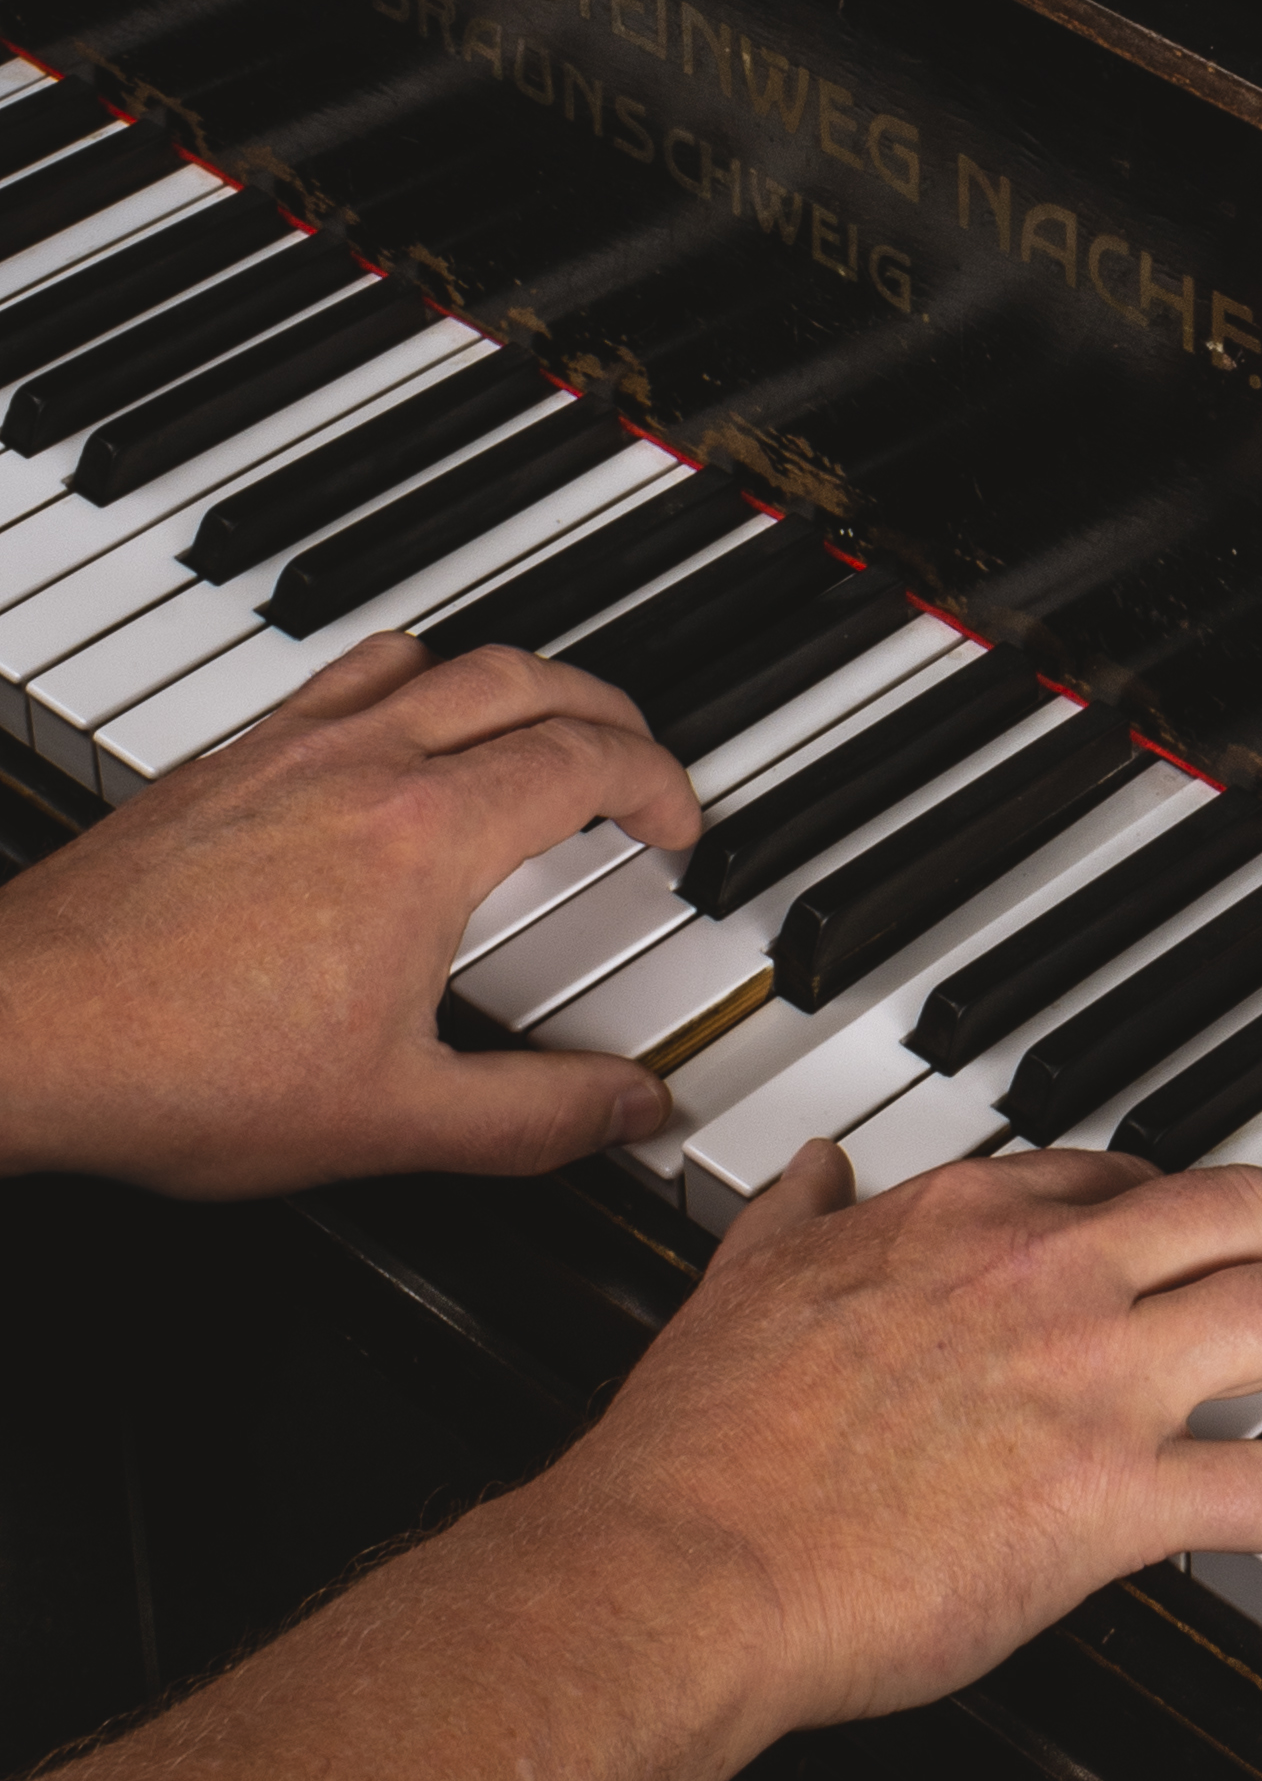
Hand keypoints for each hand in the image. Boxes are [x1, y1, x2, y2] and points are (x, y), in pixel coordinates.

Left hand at [0, 632, 701, 1197]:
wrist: (24, 1032)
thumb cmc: (181, 1070)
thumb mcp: (389, 1121)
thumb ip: (532, 1115)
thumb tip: (626, 1106)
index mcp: (427, 834)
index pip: (585, 760)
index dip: (658, 785)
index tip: (677, 824)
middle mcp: (365, 761)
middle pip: (526, 680)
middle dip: (608, 711)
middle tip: (638, 760)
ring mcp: (287, 750)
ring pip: (434, 659)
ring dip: (512, 680)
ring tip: (536, 726)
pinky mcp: (223, 766)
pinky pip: (346, 677)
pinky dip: (407, 683)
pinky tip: (390, 736)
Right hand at [532, 1143, 1261, 1733]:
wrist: (684, 1565)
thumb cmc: (702, 1449)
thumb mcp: (743, 1280)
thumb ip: (794, 1217)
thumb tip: (810, 1170)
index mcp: (962, 1219)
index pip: (1116, 1176)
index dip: (1182, 1201)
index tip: (1206, 1228)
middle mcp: (1045, 1274)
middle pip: (1240, 1212)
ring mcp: (1087, 1380)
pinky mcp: (1108, 1499)